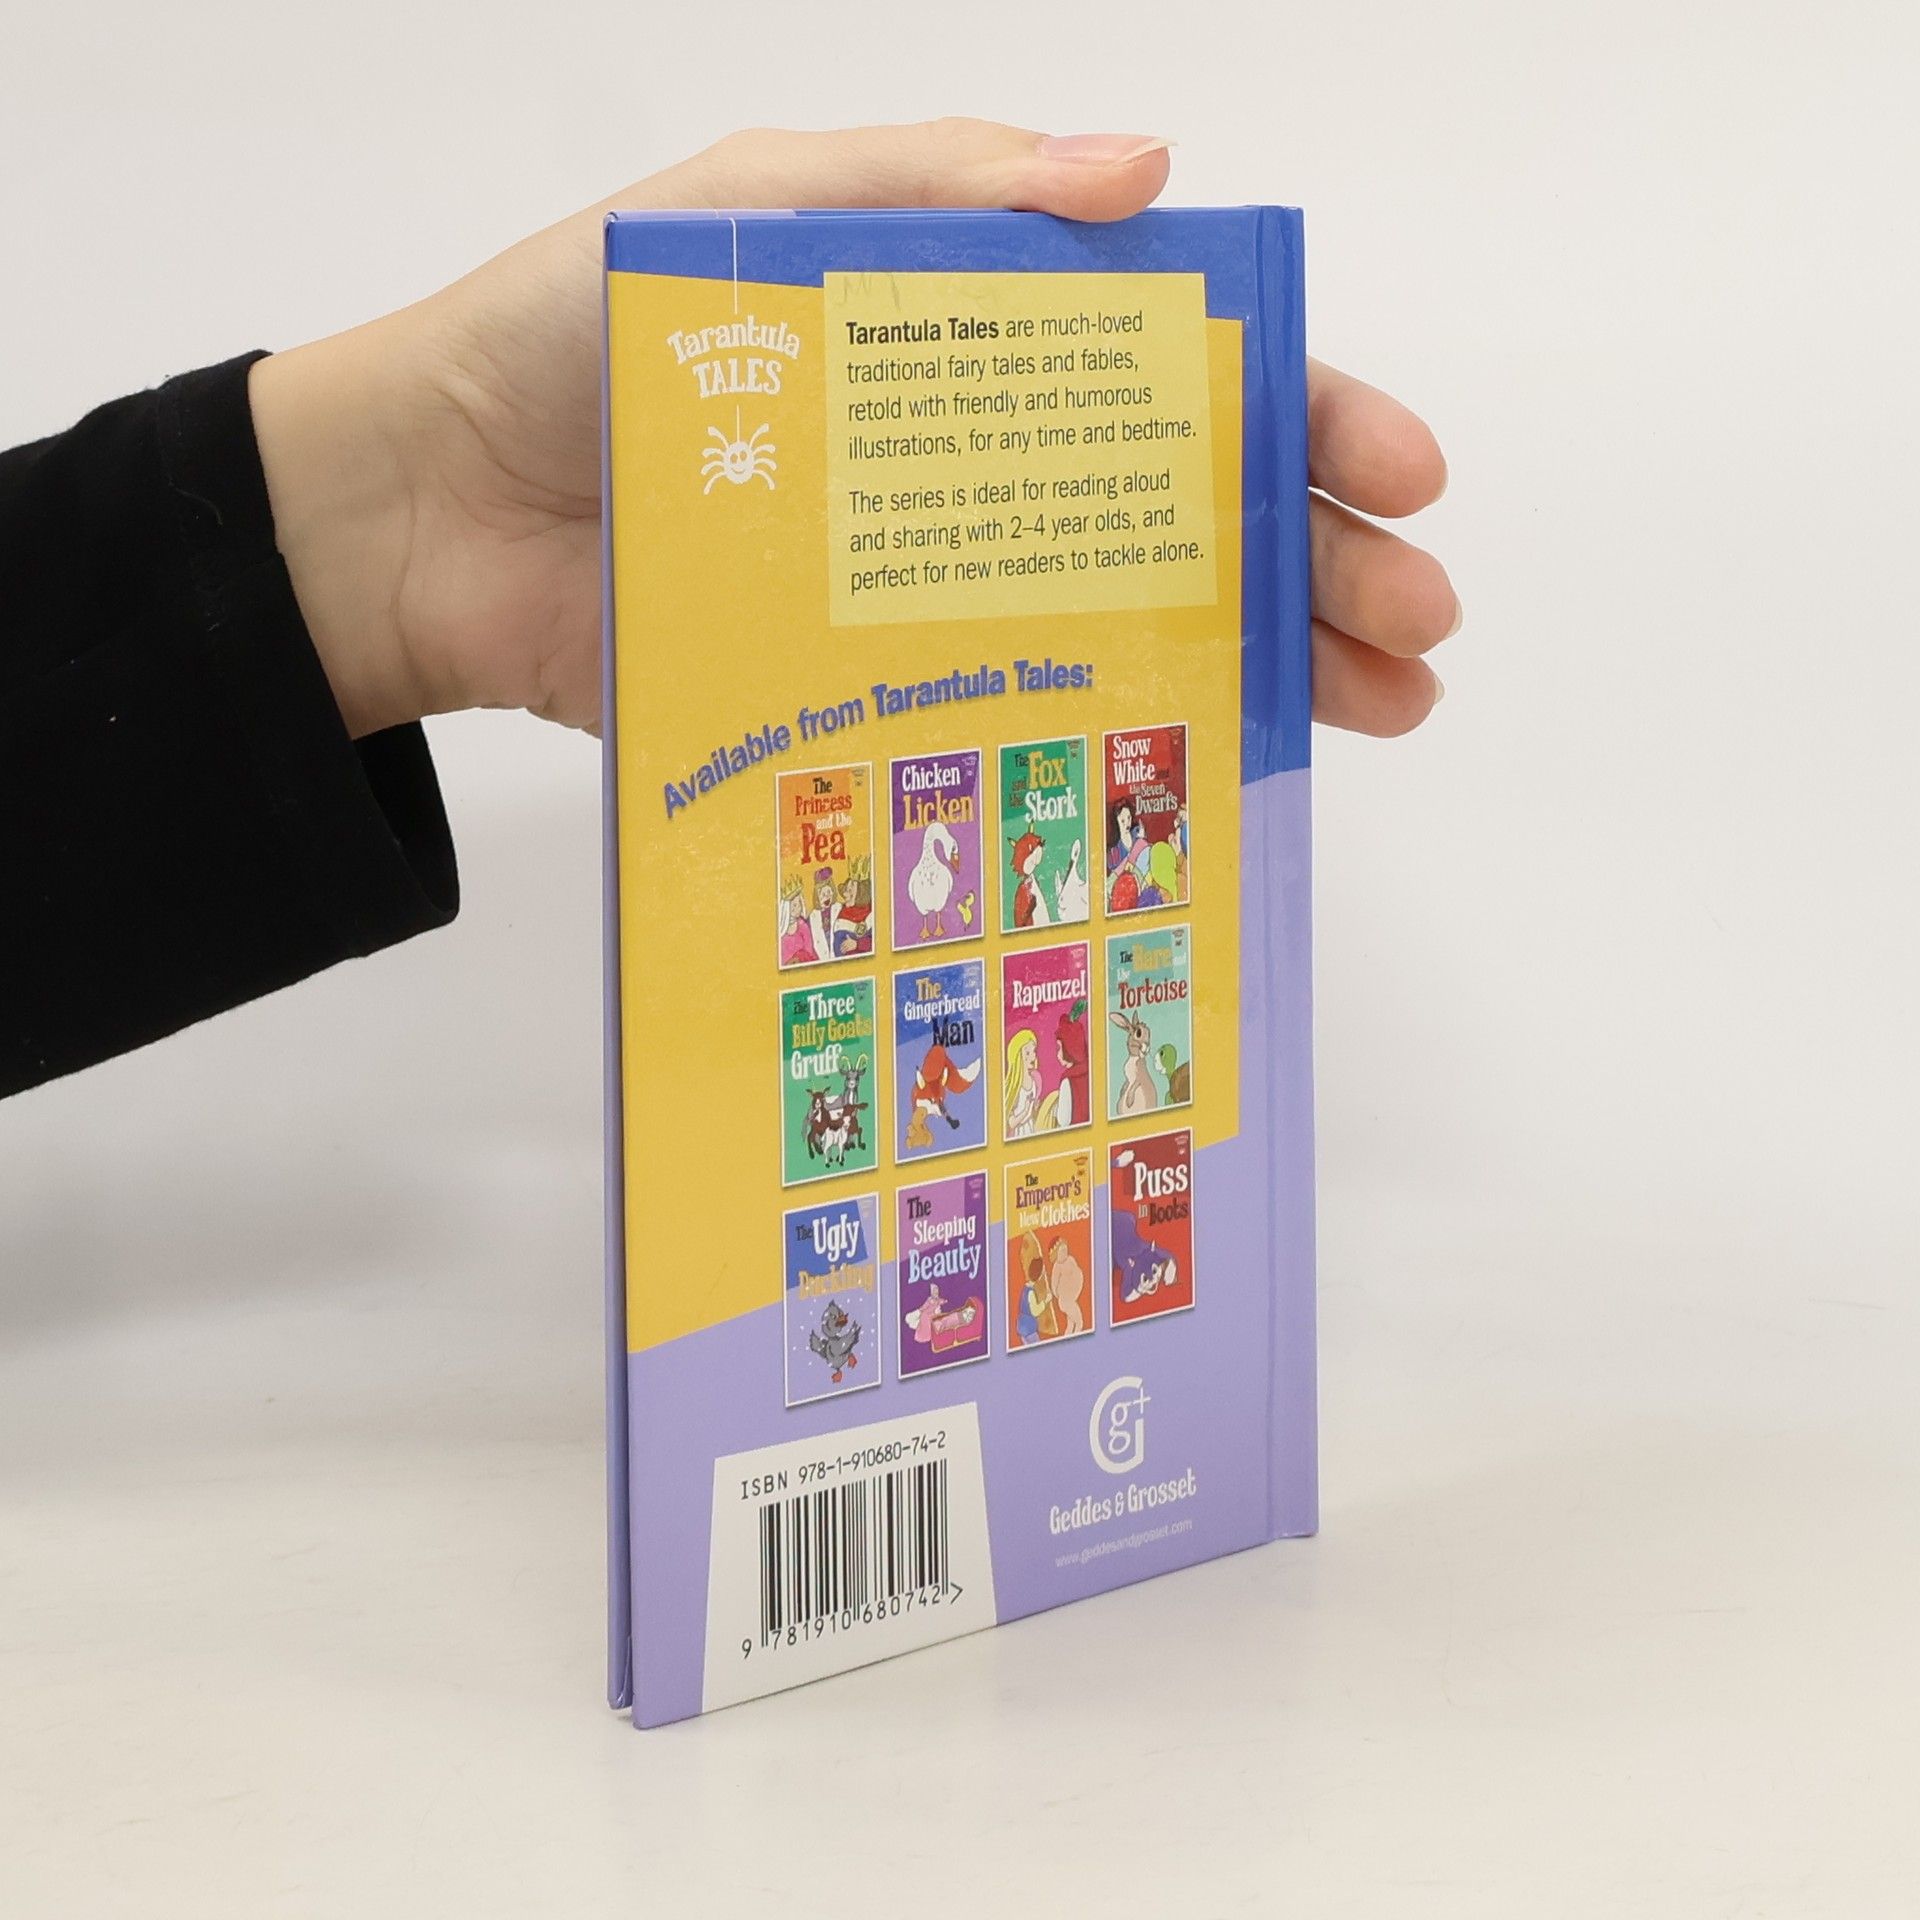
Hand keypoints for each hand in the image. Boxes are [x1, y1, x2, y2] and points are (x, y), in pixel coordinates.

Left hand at [250, 119, 1455, 740]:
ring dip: (1269, 664)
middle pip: (1188, 516)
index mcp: (974, 347)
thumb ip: (942, 187)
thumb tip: (1147, 174)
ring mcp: (937, 599)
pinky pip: (1019, 728)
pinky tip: (1219, 775)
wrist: (431, 509)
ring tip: (1380, 708)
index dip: (1302, 417)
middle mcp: (977, 478)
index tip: (1395, 471)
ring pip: (1136, 630)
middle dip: (1320, 560)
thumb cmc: (577, 334)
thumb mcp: (760, 207)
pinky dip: (1124, 752)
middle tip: (1417, 622)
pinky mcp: (874, 700)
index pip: (1180, 379)